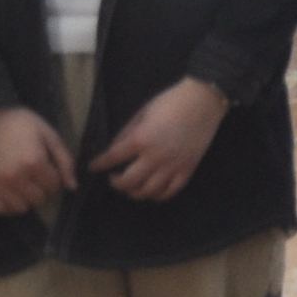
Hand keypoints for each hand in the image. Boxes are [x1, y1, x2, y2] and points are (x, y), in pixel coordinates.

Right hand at [0, 104, 77, 216]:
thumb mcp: (49, 135)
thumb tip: (73, 186)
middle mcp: (15, 176)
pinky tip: (12, 194)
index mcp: (34, 162)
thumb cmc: (21, 123)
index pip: (54, 186)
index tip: (47, 168)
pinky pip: (0, 209)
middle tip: (35, 176)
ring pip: (21, 208)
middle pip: (39, 198)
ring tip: (24, 185)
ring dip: (27, 199)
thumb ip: (65, 161)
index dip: (54, 178)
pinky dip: (9, 206)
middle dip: (42, 189)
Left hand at [88, 77, 228, 204]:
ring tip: (131, 186)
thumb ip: (126, 133)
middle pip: (128, 182)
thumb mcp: (142, 113)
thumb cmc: (170, 102)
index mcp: (140, 140)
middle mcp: (155, 157)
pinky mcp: (188, 169)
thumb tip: (114, 149)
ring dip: (134, 192)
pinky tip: (152, 190)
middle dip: (116, 183)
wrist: (203, 101)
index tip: (93, 167)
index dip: (99, 164)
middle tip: (113, 178)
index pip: (112, 158)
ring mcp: (173, 166)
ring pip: (148, 191)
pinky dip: (158, 195)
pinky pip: (170, 191)